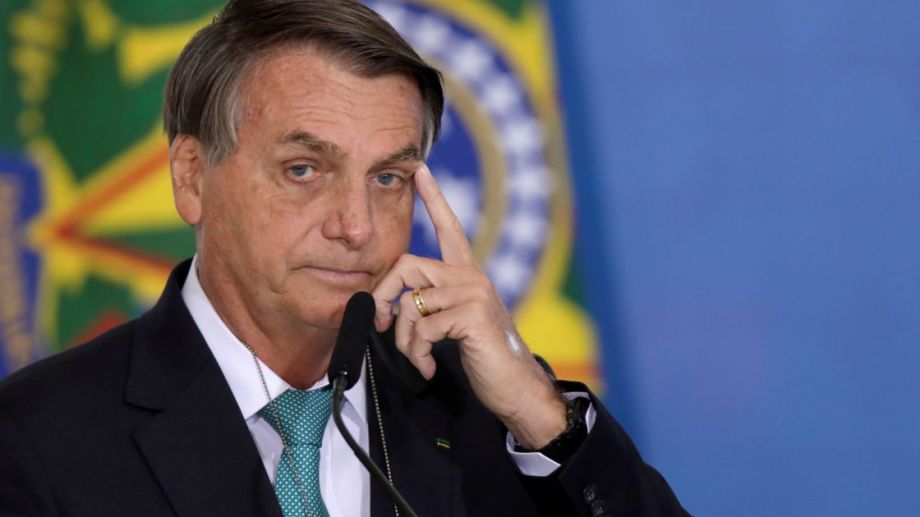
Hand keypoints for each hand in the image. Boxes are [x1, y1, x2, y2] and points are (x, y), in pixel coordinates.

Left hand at [372, 164, 565, 448]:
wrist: (514, 386)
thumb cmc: (482, 356)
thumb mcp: (451, 324)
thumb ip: (429, 306)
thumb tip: (388, 309)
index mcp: (468, 274)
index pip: (450, 227)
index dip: (434, 197)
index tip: (420, 171)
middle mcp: (471, 275)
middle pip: (406, 265)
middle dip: (382, 297)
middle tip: (380, 326)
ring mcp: (474, 292)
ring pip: (409, 303)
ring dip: (404, 340)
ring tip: (419, 359)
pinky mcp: (472, 313)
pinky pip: (421, 327)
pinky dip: (417, 353)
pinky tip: (430, 366)